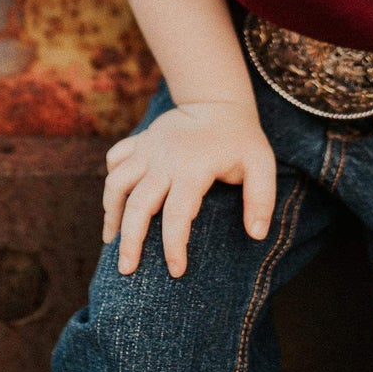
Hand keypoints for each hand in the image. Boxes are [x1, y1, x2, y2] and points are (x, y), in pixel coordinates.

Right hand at [103, 101, 277, 277]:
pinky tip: (114, 204)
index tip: (176, 271)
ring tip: (111, 241)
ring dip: (111, 214)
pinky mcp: (139, 141)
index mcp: (193, 169)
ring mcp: (147, 149)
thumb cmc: (241, 138)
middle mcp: (164, 160)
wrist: (216, 99)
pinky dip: (111, 181)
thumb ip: (261, 199)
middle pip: (138, 206)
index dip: (175, 246)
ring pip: (116, 183)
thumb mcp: (261, 164)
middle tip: (127, 270)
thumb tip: (256, 235)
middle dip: (130, 242)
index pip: (178, 215)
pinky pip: (115, 159)